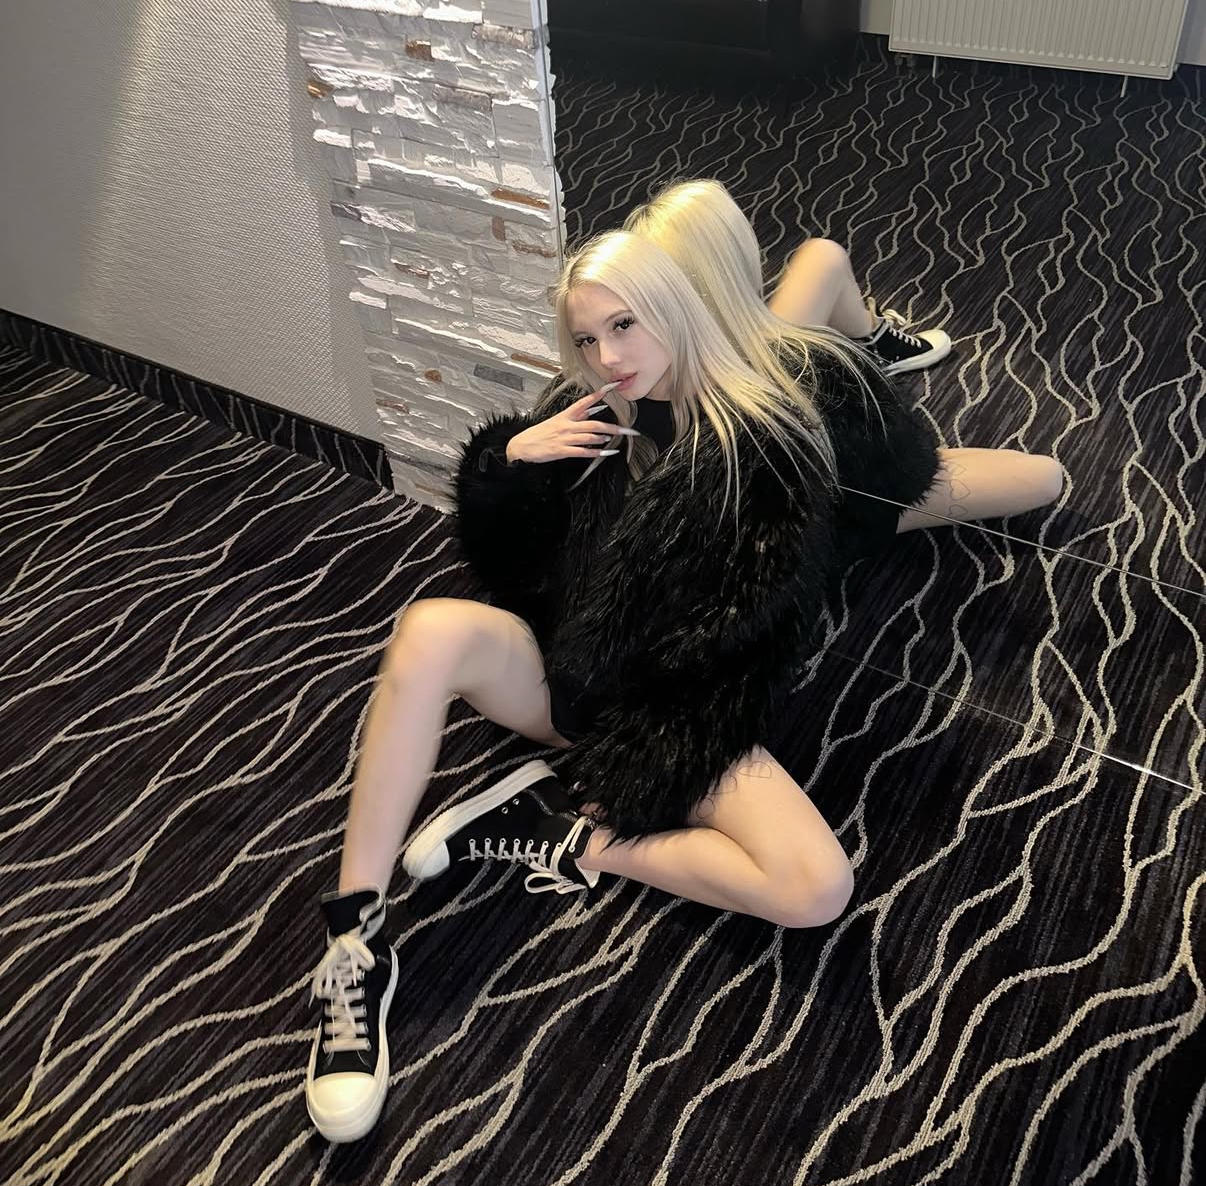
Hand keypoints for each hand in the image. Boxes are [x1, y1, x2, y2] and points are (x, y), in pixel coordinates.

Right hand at [507, 385, 638, 463]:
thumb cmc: (540, 434)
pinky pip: (582, 451)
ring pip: (589, 436)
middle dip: (613, 427)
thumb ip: (576, 416)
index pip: (585, 401)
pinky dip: (595, 452)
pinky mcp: (561, 451)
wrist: (522, 446)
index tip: (613, 386)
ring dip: (603, 438)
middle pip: (593, 423)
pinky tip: (605, 453)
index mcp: (566, 415)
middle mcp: (567, 425)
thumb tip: (593, 409)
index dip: (599, 394)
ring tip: (614, 439)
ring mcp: (564, 438)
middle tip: (628, 430)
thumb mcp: (557, 421)